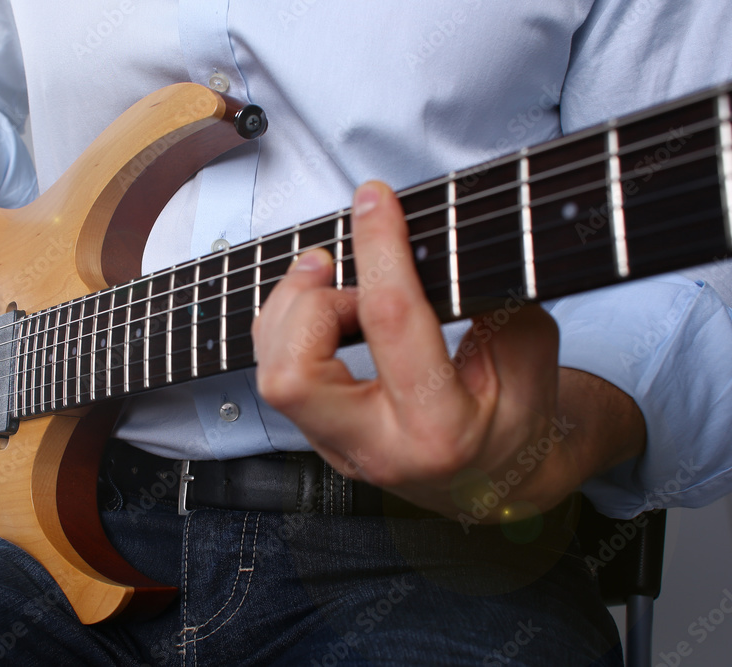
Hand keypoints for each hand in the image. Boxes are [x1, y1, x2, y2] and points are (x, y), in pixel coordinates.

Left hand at [253, 181, 645, 519]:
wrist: (498, 483)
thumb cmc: (518, 419)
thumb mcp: (530, 353)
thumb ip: (491, 301)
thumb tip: (436, 243)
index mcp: (440, 428)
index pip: (391, 323)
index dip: (379, 249)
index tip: (374, 199)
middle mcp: (376, 447)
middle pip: (290, 376)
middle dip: (303, 304)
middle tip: (335, 268)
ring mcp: (338, 448)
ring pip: (271, 376)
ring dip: (293, 312)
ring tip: (337, 287)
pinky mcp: (319, 438)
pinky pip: (277, 376)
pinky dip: (289, 328)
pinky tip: (324, 308)